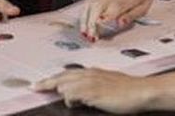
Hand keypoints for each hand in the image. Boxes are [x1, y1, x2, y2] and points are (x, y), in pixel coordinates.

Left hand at [35, 68, 151, 112]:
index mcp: (91, 72)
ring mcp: (90, 83)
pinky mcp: (92, 92)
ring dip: (62, 92)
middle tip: (34, 87)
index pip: (66, 73)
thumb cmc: (128, 89)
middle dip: (46, 83)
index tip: (38, 84)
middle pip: (60, 77)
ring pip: (64, 84)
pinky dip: (71, 99)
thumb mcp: (107, 83)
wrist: (140, 91)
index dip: (51, 79)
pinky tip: (76, 102)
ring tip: (71, 99)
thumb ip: (93, 84)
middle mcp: (88, 74)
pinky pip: (73, 94)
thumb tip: (82, 92)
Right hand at [77, 0, 160, 40]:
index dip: (105, 17)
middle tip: (91, 37)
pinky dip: (85, 17)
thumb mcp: (144, 5)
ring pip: (90, 5)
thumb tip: (119, 24)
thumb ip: (131, 15)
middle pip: (96, 7)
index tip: (99, 26)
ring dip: (85, 21)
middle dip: (91, 23)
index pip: (113, 8)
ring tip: (84, 35)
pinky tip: (84, 28)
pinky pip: (90, 6)